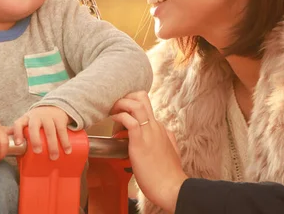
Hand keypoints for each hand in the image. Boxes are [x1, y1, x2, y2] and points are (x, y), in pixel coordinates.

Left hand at [11, 106, 71, 159]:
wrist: (55, 106)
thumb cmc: (38, 119)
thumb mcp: (28, 122)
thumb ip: (20, 132)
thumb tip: (7, 146)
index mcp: (26, 118)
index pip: (18, 124)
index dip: (17, 133)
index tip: (19, 144)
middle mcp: (36, 116)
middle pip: (34, 127)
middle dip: (35, 140)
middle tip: (38, 151)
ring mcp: (48, 117)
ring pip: (50, 131)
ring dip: (52, 145)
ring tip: (54, 157)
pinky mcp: (59, 118)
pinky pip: (62, 130)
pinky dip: (65, 141)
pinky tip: (67, 150)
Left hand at [110, 91, 187, 212]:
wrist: (172, 188)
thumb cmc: (168, 175)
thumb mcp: (171, 151)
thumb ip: (168, 140)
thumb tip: (165, 135)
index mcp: (161, 128)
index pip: (145, 106)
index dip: (130, 108)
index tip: (120, 117)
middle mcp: (156, 126)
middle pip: (142, 97)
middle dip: (125, 96)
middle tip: (114, 106)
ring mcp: (149, 133)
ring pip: (136, 104)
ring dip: (121, 103)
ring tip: (112, 111)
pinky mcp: (140, 142)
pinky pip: (130, 121)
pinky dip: (120, 117)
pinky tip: (114, 121)